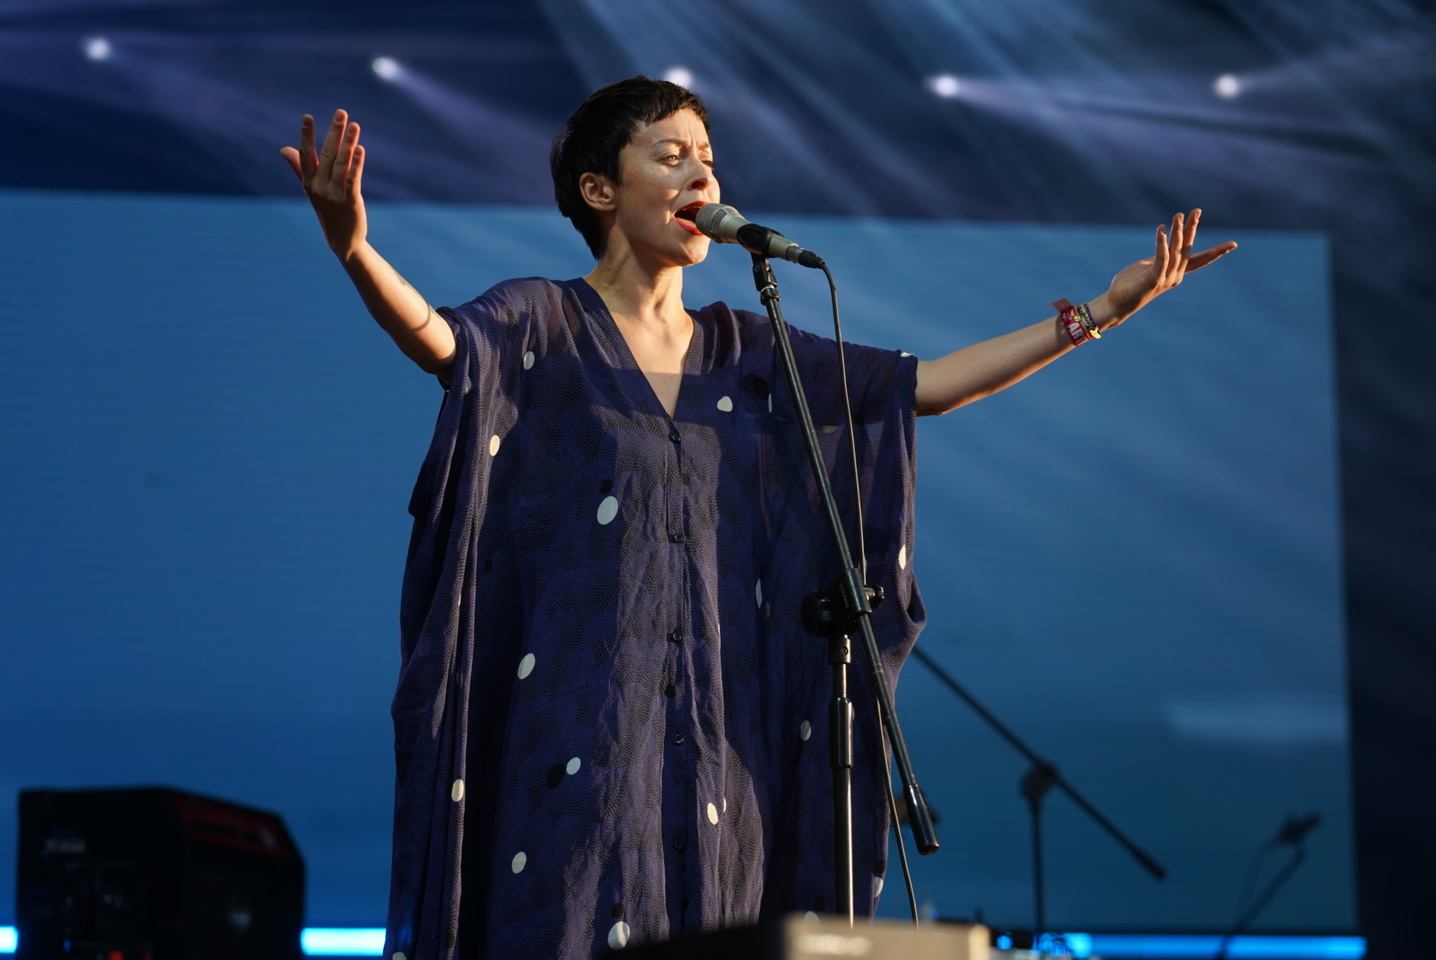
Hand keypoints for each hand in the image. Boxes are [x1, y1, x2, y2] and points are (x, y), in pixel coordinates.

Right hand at [279, 109, 366, 260]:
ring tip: (355, 124)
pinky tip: (360, 149)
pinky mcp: (350, 201)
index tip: (307, 116)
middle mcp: (319, 186)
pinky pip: (353, 178)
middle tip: (341, 112)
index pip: (305, 154)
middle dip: (334, 132)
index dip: (306, 135)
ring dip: (348, 143)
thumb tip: (283, 149)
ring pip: (341, 164)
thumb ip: (298, 167)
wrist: (341, 239)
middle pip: (327, 155)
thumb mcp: (310, 189)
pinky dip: (356, 163)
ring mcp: (334, 194)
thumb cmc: (326, 209)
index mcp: (308, 181)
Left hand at [1101, 209, 1237, 326]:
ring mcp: (1165, 278)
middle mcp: (1174, 276)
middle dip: (1192, 228)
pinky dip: (1162, 244)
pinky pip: (1161, 258)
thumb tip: (1164, 243)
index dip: (1216, 252)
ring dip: (1177, 232)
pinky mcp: (1153, 279)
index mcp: (1176, 273)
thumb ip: (1160, 256)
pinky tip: (1161, 231)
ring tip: (1178, 215)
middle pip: (1188, 249)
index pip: (1200, 260)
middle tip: (1197, 210)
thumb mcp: (1148, 266)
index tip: (1233, 245)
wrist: (1116, 304)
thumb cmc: (1130, 284)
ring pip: (1175, 251)